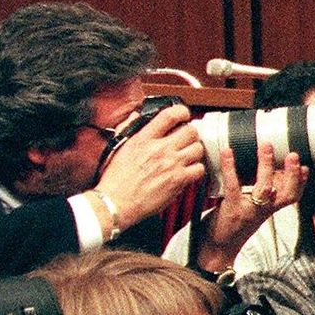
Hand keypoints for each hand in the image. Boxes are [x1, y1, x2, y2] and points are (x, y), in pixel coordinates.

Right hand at [92, 104, 204, 228]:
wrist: (116, 202)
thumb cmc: (115, 178)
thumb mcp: (118, 146)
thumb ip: (128, 128)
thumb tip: (136, 115)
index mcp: (143, 138)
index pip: (169, 115)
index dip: (182, 112)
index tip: (183, 115)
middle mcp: (160, 149)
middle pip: (191, 131)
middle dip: (190, 133)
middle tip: (186, 139)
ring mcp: (171, 164)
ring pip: (198, 148)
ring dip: (195, 151)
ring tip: (187, 155)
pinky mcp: (179, 180)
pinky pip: (199, 169)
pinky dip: (196, 169)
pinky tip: (188, 171)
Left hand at [201, 141, 306, 270]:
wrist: (217, 249)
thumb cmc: (231, 227)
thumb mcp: (250, 210)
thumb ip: (257, 193)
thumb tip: (257, 169)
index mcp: (269, 209)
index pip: (292, 197)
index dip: (301, 183)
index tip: (306, 167)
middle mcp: (263, 210)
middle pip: (286, 193)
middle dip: (292, 174)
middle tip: (293, 155)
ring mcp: (249, 209)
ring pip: (265, 188)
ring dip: (267, 166)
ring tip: (266, 147)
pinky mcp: (232, 209)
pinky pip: (234, 186)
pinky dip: (231, 167)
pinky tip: (228, 152)